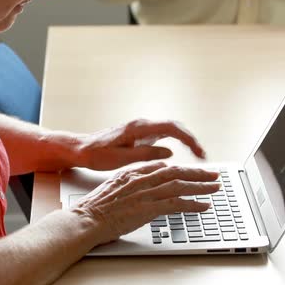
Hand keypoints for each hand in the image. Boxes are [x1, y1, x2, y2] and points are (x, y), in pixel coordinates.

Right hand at [72, 162, 219, 243]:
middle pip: (176, 172)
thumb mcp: (112, 187)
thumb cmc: (95, 208)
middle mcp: (141, 179)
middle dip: (197, 173)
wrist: (87, 218)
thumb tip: (140, 184)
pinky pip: (176, 204)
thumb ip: (128, 183)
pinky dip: (192, 204)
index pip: (161, 167)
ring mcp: (145, 193)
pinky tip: (203, 206)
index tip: (191, 172)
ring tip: (215, 188)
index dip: (180, 169)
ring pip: (180, 185)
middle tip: (213, 175)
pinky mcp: (148, 208)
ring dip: (200, 187)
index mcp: (132, 173)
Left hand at [74, 119, 205, 170]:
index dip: (188, 139)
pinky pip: (163, 135)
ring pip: (170, 130)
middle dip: (191, 140)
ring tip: (197, 156)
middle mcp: (142, 125)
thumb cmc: (96, 154)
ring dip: (185, 140)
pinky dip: (176, 142)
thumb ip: (145, 155)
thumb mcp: (120, 159)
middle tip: (203, 157)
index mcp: (138, 128)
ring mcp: (141, 129)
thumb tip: (169, 152)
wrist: (81, 149)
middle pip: (174, 127)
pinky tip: (181, 154)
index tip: (199, 152)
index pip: (171, 128)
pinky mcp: (140, 135)